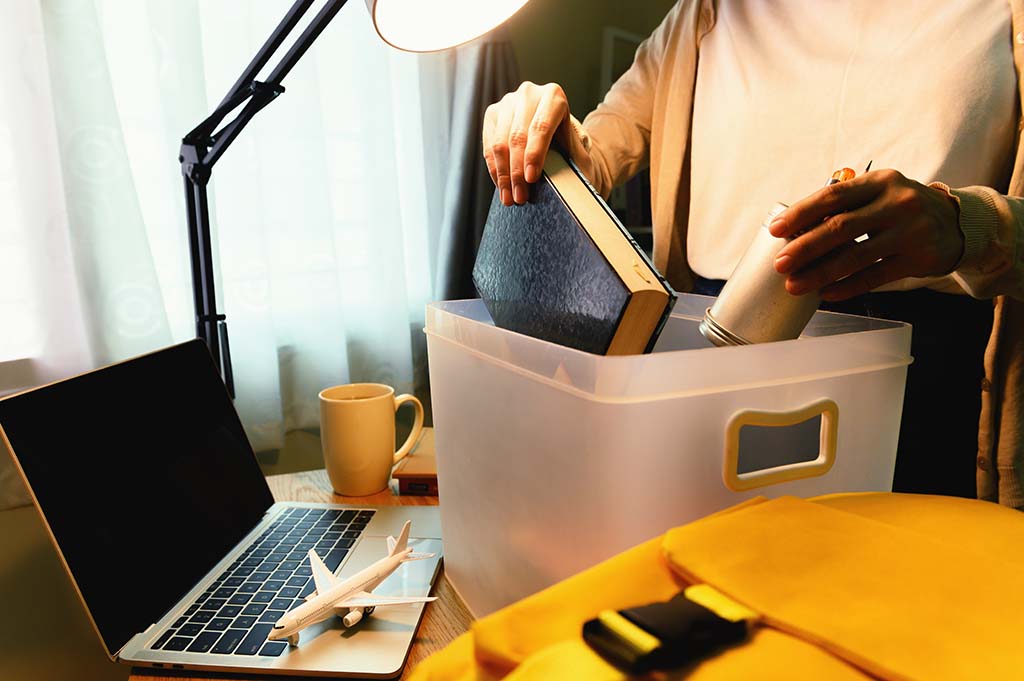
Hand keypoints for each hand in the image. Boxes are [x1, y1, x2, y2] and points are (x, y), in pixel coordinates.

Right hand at [482, 81, 569, 205]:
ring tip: (509, 198)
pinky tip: (502, 187)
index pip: (541, 126)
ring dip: (503, 175)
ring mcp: (507, 102)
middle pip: (517, 136)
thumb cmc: (570, 149)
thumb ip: (574, 164)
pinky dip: (495, 170)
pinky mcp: (492, 115)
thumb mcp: (577, 154)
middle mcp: (529, 94)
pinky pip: (489, 147)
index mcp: (554, 96)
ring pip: (499, 143)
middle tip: (520, 197)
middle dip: (517, 171)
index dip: (535, 154)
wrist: (557, 138)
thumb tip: (566, 189)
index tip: (531, 179)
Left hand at [770, 169, 964, 300]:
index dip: (801, 213)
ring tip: (795, 285)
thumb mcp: (879, 194)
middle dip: (805, 247)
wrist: (956, 224)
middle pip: (841, 227)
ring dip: (820, 273)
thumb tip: (793, 230)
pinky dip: (847, 286)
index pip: (833, 196)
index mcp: (879, 182)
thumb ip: (845, 206)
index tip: (775, 230)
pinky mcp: (920, 258)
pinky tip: (826, 293)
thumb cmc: (901, 209)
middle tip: (780, 263)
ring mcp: (911, 231)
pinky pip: (875, 276)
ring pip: (856, 256)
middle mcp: (897, 202)